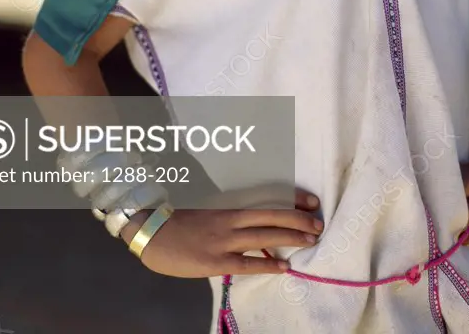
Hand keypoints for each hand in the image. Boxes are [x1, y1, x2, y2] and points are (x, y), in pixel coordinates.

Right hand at [123, 187, 322, 277]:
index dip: (292, 202)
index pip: (268, 203)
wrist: (149, 230)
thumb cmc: (175, 222)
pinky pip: (246, 263)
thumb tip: (251, 226)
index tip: (312, 202)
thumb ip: (229, 220)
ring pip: (264, 236)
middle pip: (272, 217)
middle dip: (298, 221)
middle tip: (319, 224)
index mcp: (229, 208)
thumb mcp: (206, 215)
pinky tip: (284, 266)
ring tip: (311, 240)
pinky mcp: (214, 261)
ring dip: (290, 238)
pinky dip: (267, 263)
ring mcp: (224, 241)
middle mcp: (231, 221)